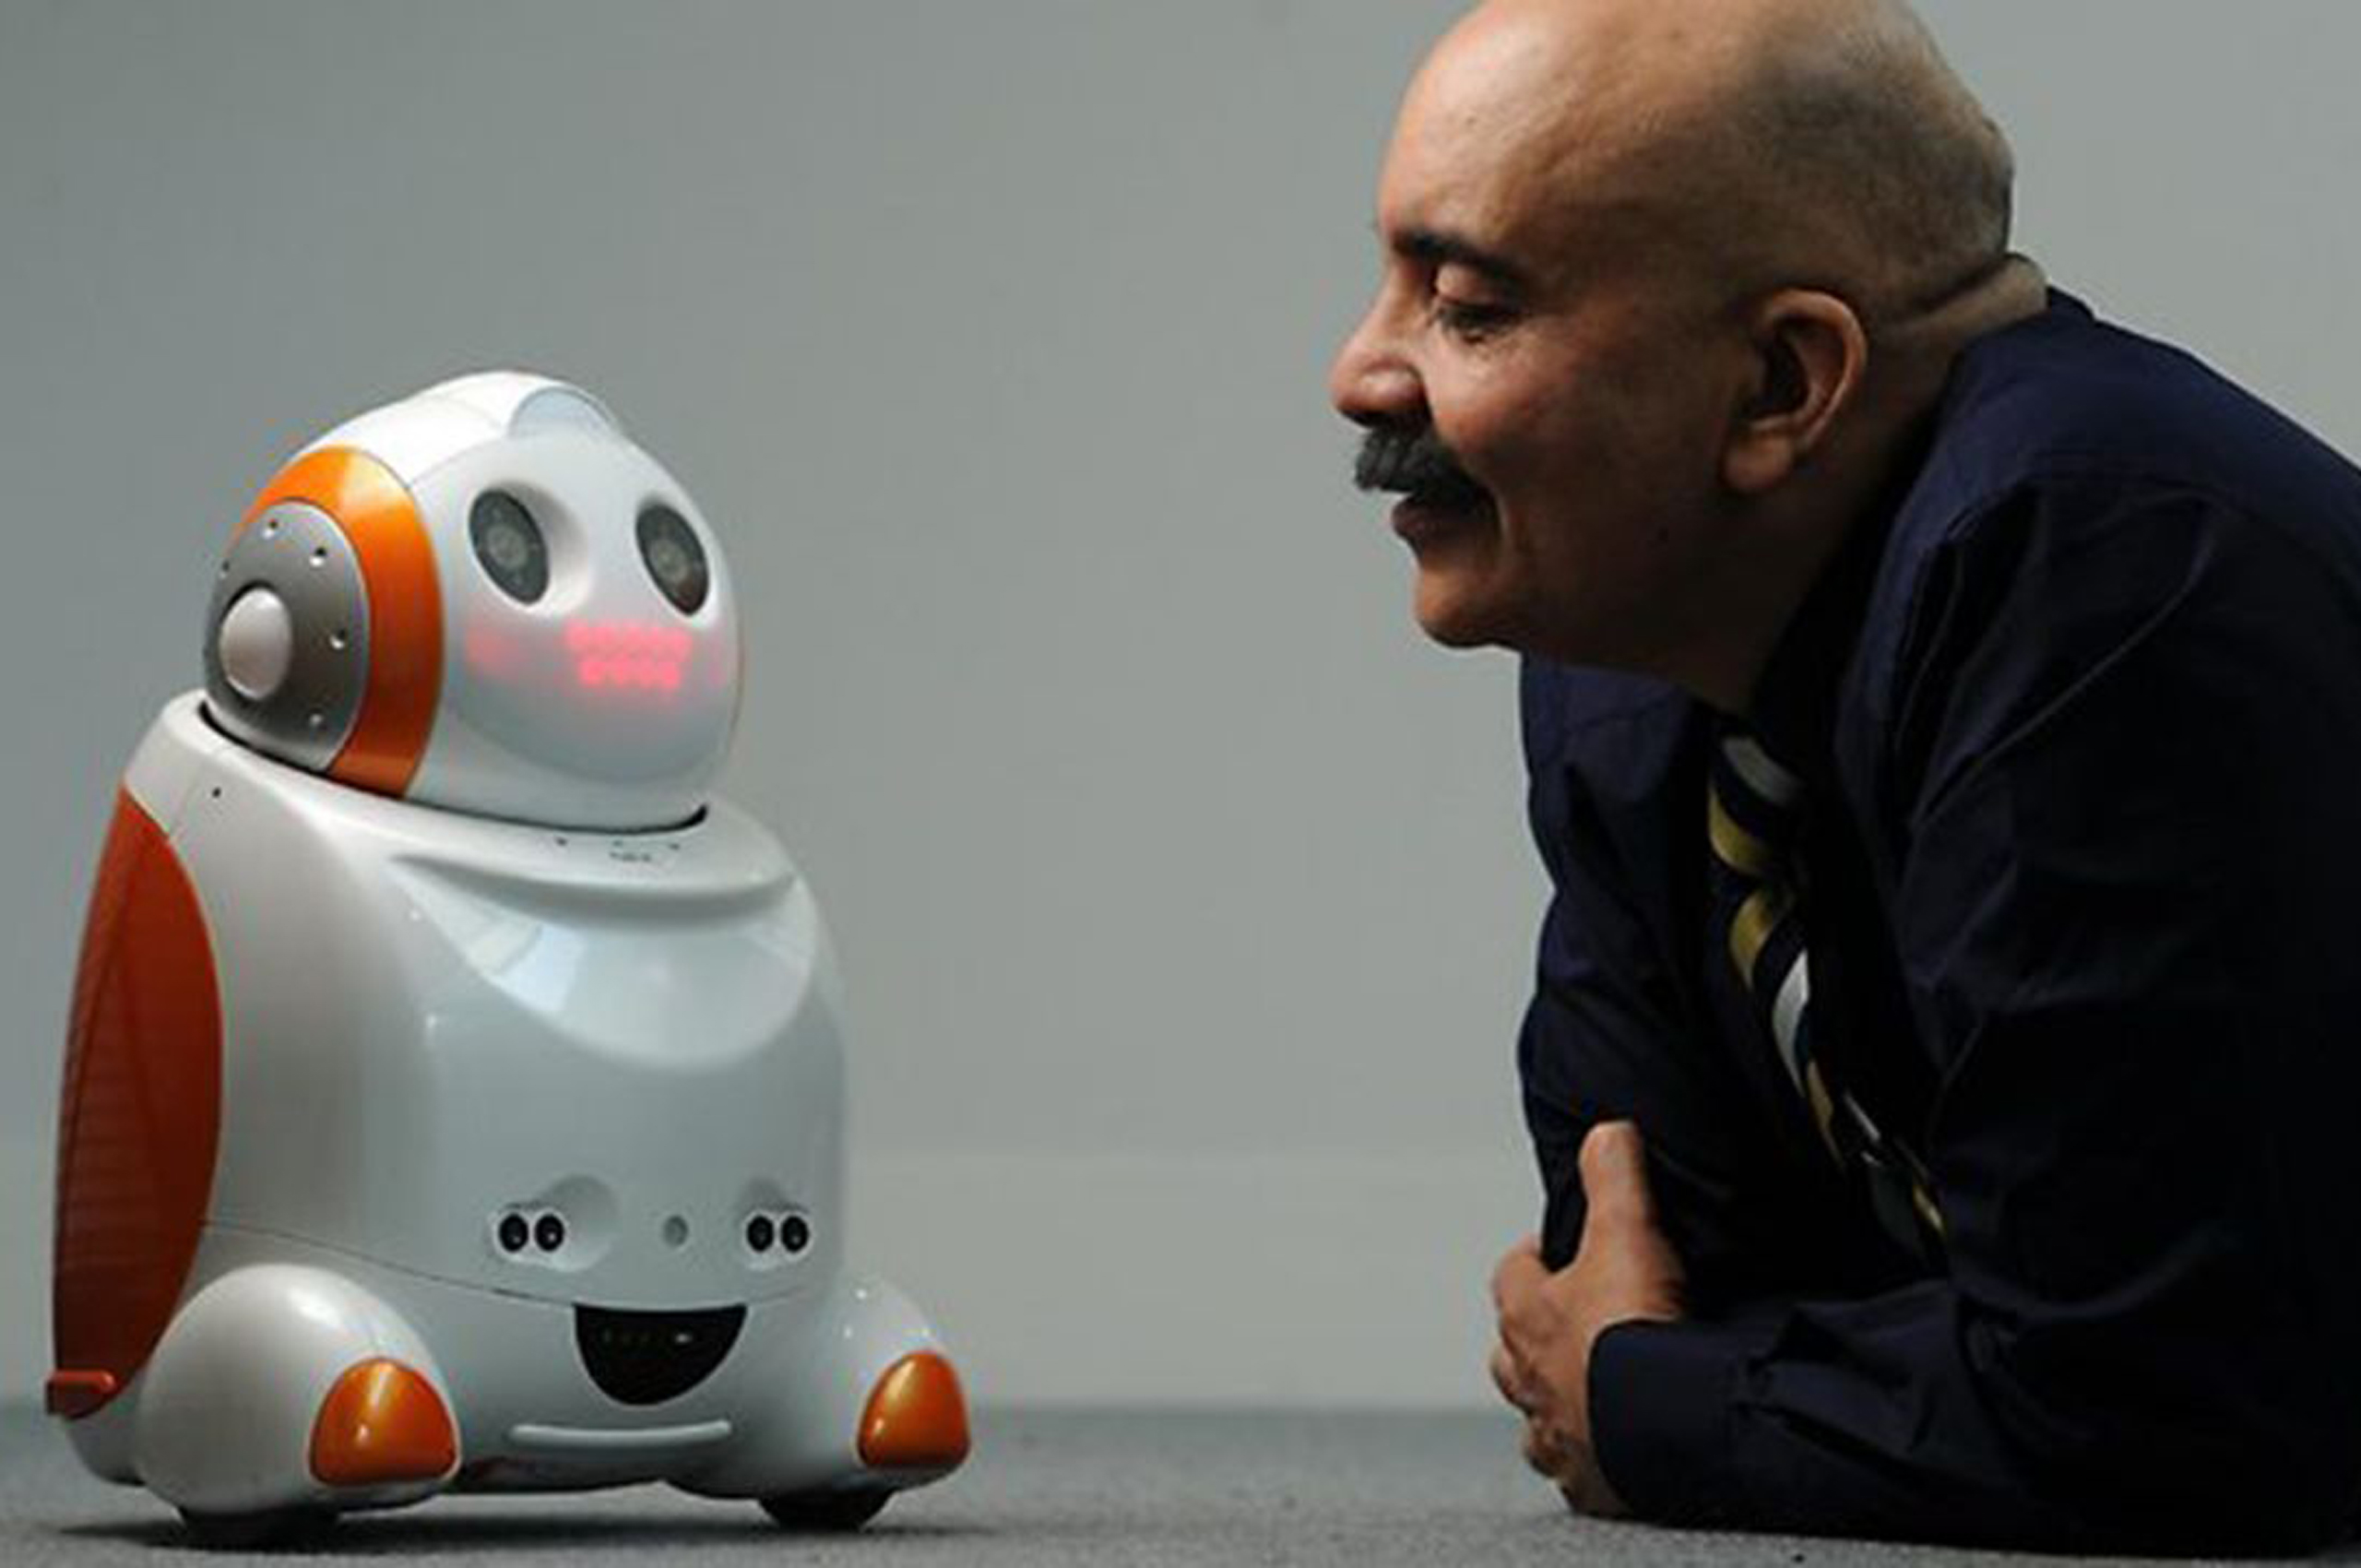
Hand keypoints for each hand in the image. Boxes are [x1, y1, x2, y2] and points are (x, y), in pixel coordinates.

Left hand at [1490, 1120, 1686, 1515]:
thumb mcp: (1627, 1233)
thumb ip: (1614, 1178)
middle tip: (1571, 1321)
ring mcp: (1553, 1434)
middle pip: (1510, 1351)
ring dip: (1552, 1401)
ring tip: (1585, 1392)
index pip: (1510, 1274)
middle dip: (1531, 1335)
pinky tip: (1611, 1451)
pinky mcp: (1588, 1481)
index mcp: (1528, 1316)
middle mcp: (1528, 1379)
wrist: (1663, 1427)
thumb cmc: (1634, 1336)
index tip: (1558, 1247)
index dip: (1533, 1257)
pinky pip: (1576, 1471)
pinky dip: (1588, 1458)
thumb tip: (1605, 1132)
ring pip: (1534, 1415)